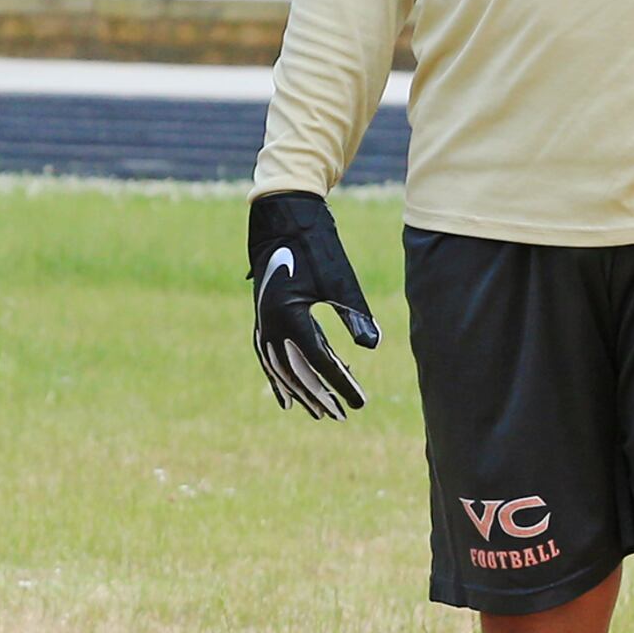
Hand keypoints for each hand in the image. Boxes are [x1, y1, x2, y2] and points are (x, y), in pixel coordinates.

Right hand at [249, 191, 378, 418]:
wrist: (282, 217)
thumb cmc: (315, 246)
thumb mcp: (339, 280)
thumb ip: (355, 315)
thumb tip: (371, 347)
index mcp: (289, 316)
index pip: (319, 361)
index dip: (340, 383)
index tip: (361, 402)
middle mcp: (270, 324)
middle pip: (295, 372)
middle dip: (319, 396)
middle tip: (341, 415)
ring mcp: (262, 321)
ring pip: (278, 368)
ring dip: (297, 391)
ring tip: (315, 412)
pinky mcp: (262, 316)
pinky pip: (267, 356)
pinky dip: (276, 376)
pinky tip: (285, 391)